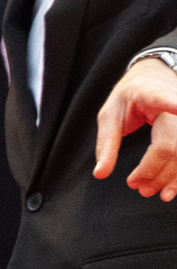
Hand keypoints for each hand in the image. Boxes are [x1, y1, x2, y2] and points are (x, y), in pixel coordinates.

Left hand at [94, 53, 176, 196]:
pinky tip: (170, 188)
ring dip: (170, 177)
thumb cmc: (128, 96)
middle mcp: (175, 102)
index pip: (165, 100)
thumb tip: (100, 174)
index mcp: (151, 94)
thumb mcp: (110, 114)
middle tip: (136, 186)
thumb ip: (107, 144)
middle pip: (171, 144)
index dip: (174, 104)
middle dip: (154, 171)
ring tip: (150, 192)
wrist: (152, 76)